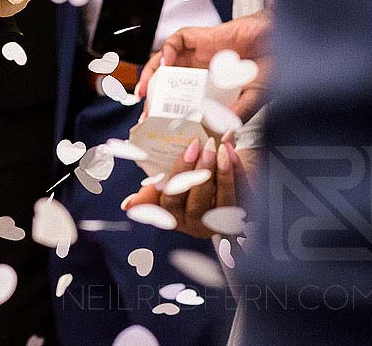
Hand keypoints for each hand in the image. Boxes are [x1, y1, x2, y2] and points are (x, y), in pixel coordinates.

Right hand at [122, 134, 248, 240]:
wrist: (220, 185)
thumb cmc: (188, 185)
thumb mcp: (167, 189)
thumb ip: (149, 195)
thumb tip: (126, 206)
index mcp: (175, 218)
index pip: (171, 199)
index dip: (179, 174)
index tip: (188, 149)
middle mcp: (199, 226)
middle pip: (197, 202)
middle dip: (201, 171)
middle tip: (204, 144)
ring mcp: (223, 223)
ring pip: (223, 201)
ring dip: (222, 172)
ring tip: (219, 147)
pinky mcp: (245, 214)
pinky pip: (243, 194)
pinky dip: (238, 172)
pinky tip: (232, 153)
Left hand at [134, 13, 270, 120]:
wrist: (280, 40)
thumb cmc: (269, 68)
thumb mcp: (253, 97)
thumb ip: (237, 113)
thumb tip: (222, 134)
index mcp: (209, 85)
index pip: (181, 98)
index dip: (167, 111)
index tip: (157, 125)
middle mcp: (199, 69)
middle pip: (167, 81)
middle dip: (154, 97)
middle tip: (147, 113)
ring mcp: (197, 53)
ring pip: (164, 61)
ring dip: (151, 75)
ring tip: (145, 91)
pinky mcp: (198, 36)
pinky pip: (175, 42)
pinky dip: (167, 51)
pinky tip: (168, 62)